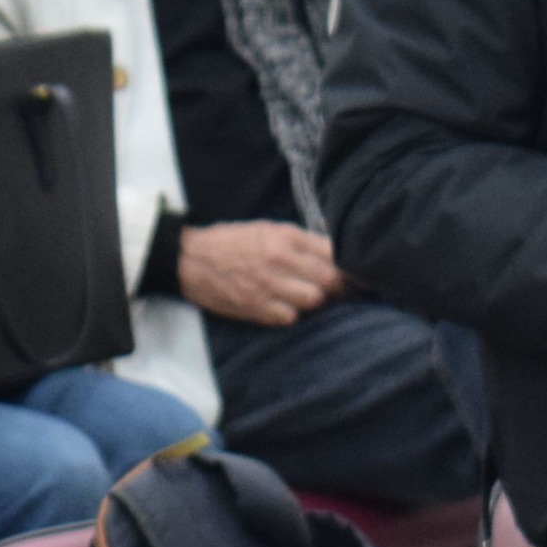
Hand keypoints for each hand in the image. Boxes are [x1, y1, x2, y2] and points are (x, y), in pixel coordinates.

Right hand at [179, 220, 341, 326]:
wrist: (190, 259)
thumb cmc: (230, 241)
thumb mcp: (266, 228)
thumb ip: (299, 239)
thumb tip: (332, 250)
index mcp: (285, 237)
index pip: (332, 253)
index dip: (350, 266)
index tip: (357, 274)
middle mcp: (280, 260)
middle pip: (328, 279)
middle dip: (339, 287)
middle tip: (339, 290)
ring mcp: (268, 285)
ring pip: (313, 300)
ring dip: (316, 301)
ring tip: (309, 298)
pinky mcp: (256, 307)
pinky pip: (289, 317)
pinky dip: (292, 314)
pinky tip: (286, 307)